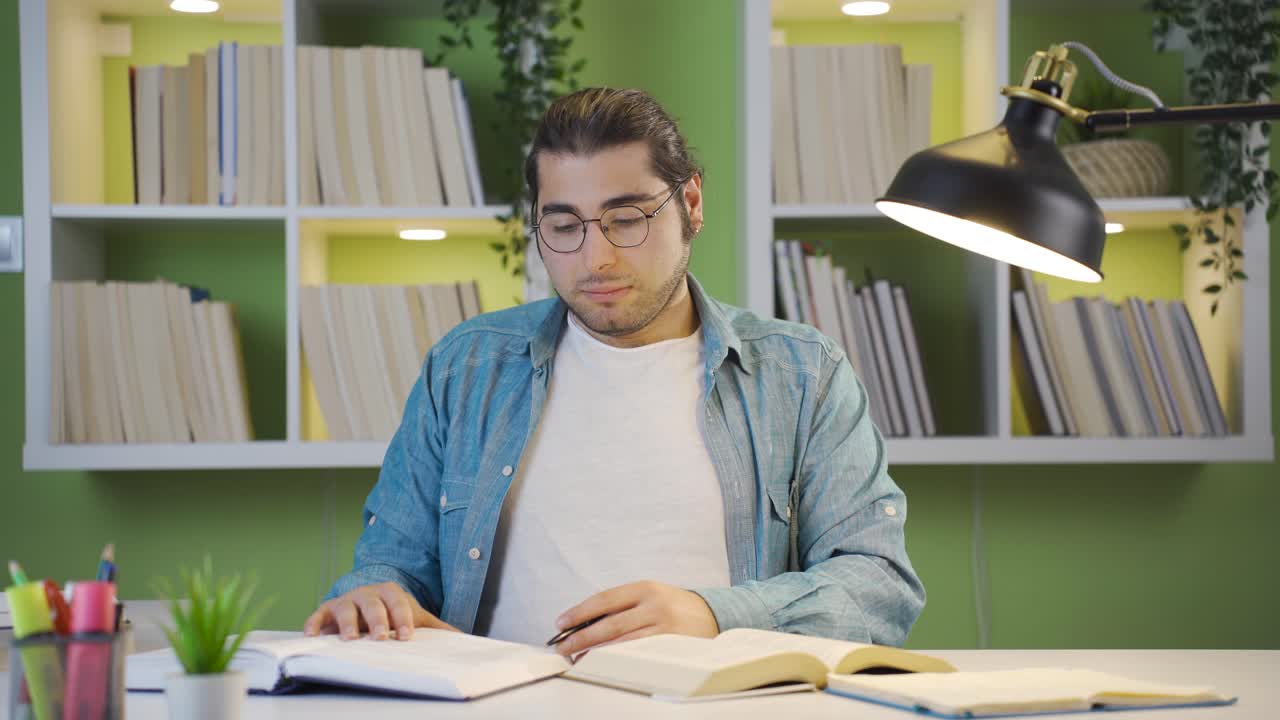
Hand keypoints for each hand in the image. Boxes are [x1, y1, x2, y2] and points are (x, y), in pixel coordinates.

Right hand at [303, 582, 458, 640]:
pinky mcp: (326, 610)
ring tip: (351, 639)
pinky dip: (314, 623)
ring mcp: (346, 601)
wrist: (365, 602)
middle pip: (373, 604)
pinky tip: (313, 635)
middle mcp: (367, 593)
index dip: (403, 618)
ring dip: (348, 623)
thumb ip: (436, 628)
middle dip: (378, 620)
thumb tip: (463, 637)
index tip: (406, 636)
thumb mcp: (413, 617)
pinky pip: (318, 615)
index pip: (399, 603)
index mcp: (391, 592)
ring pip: (345, 608)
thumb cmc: (391, 612)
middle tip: (381, 637)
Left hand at [552, 581, 718, 656]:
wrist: (713, 615)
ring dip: (595, 652)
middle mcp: (654, 604)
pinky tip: (604, 664)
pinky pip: (638, 655)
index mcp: (644, 588)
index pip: (604, 599)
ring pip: (622, 643)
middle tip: (562, 646)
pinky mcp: (671, 646)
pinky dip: (617, 660)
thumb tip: (584, 624)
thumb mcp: (650, 596)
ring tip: (577, 658)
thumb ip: (622, 606)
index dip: (579, 612)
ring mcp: (664, 627)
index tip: (560, 623)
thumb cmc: (673, 607)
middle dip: (581, 636)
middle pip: (609, 624)